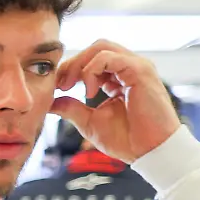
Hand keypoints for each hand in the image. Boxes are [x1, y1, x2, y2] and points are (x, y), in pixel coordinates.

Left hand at [50, 39, 182, 162]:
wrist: (149, 152)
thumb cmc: (127, 139)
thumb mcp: (90, 122)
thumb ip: (71, 108)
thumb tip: (50, 103)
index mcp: (119, 77)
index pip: (92, 59)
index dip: (71, 68)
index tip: (57, 87)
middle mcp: (129, 68)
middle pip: (95, 48)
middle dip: (72, 63)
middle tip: (59, 85)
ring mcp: (136, 66)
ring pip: (101, 47)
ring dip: (79, 64)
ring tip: (70, 86)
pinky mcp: (140, 71)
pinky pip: (109, 57)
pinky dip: (91, 70)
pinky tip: (88, 91)